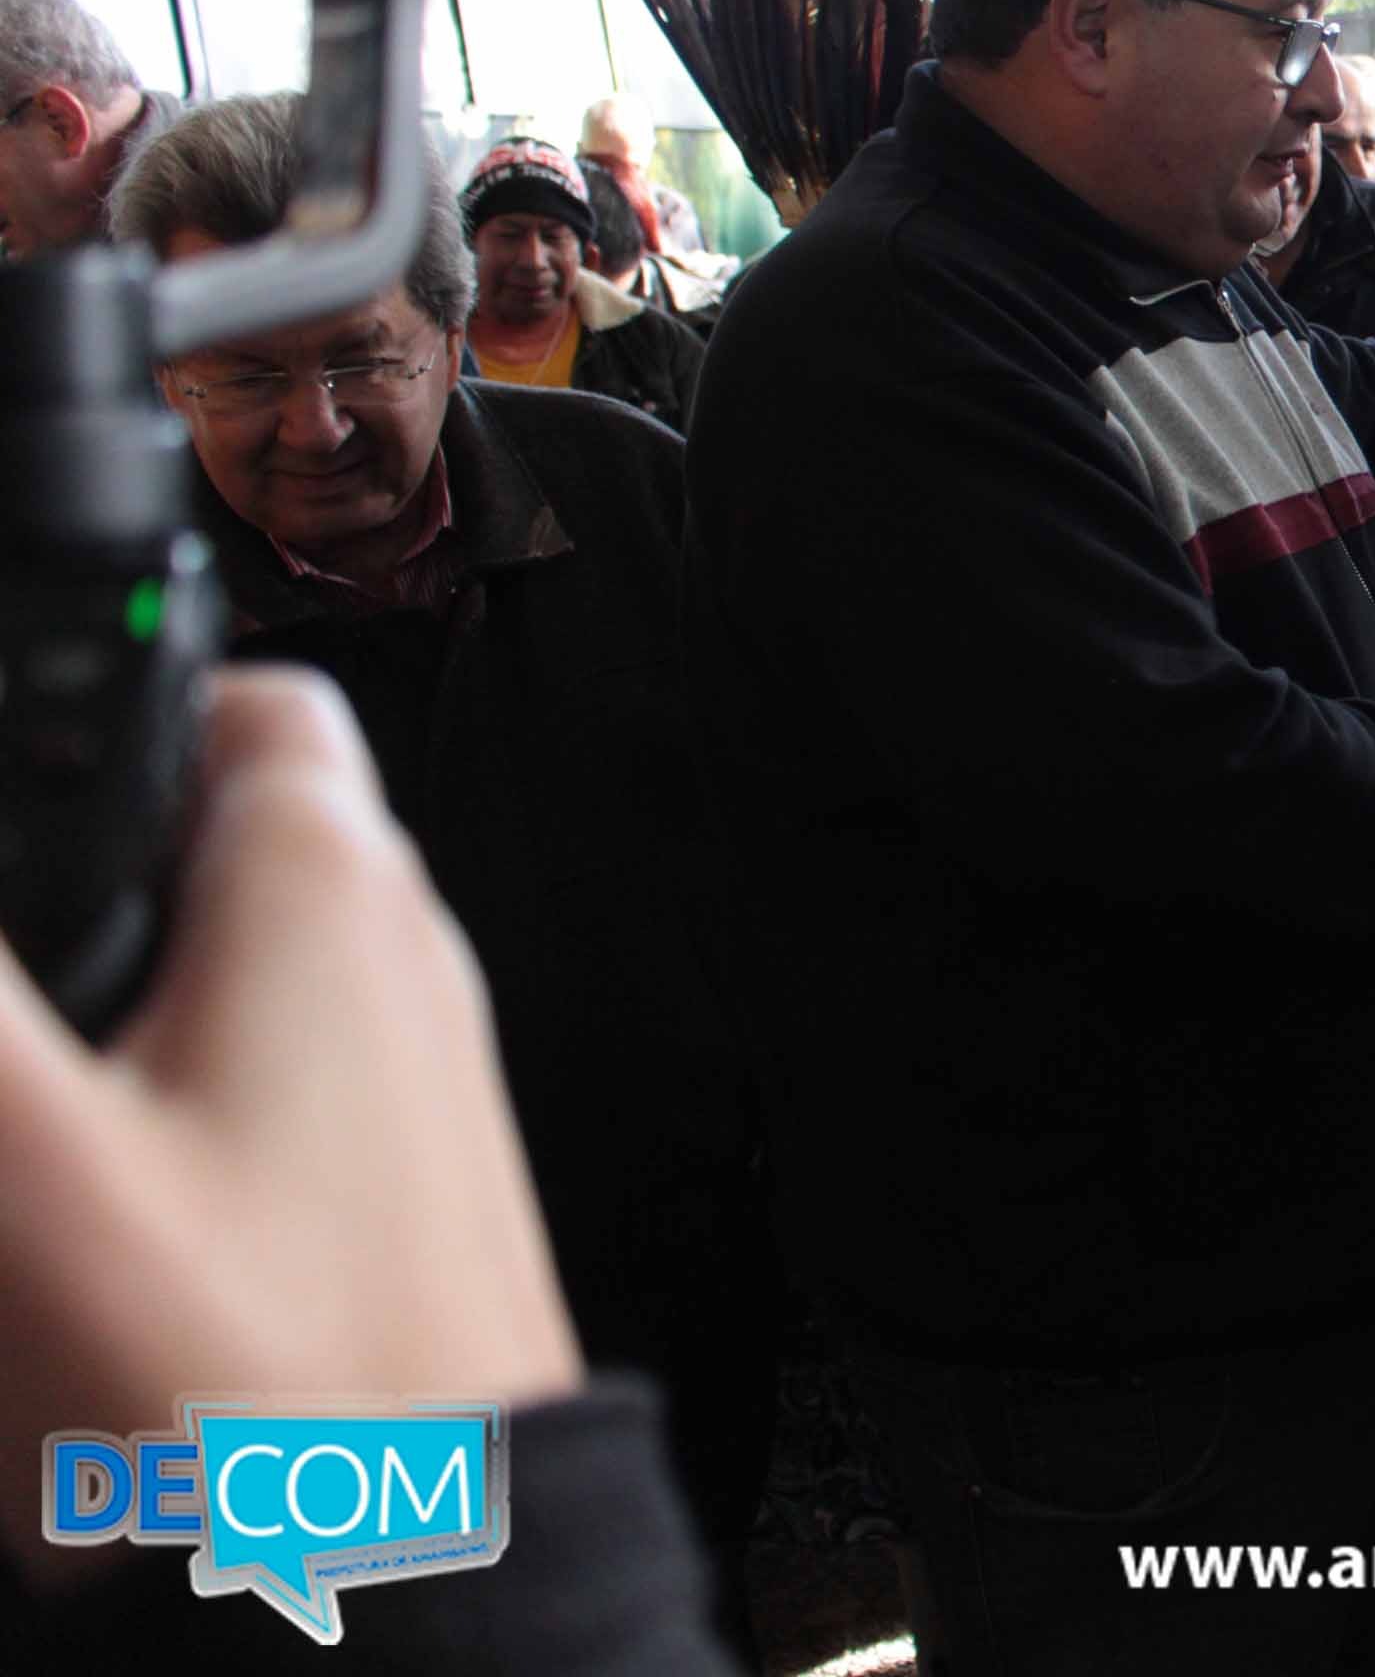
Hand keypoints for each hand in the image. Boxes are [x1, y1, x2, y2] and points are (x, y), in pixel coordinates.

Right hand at [0, 670, 581, 1576]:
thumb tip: (2, 906)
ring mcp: (398, 1107)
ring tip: (28, 1186)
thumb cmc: (266, 1410)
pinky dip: (126, 1167)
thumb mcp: (18, 1167)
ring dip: (79, 1066)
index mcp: (329, 897)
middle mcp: (394, 977)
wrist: (425, 1612)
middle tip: (21, 1039)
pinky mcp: (376, 1226)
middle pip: (188, 864)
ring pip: (200, 1013)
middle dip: (61, 922)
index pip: (229, 697)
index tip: (15, 763)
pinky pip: (231, 1140)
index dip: (93, 705)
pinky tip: (56, 1275)